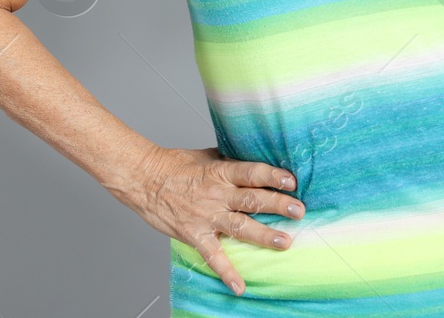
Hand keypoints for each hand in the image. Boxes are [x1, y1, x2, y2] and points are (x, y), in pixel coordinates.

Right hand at [111, 144, 303, 296]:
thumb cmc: (174, 164)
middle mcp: (217, 194)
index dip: (273, 176)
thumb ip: (229, 163)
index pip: (252, 172)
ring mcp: (207, 216)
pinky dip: (227, 273)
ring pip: (241, 226)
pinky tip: (240, 287)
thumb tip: (253, 163)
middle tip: (299, 210)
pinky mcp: (195, 234)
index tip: (292, 181)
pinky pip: (213, 256)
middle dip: (278, 205)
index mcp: (221, 171)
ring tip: (284, 242)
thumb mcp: (206, 156)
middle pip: (253, 200)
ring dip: (264, 235)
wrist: (143, 179)